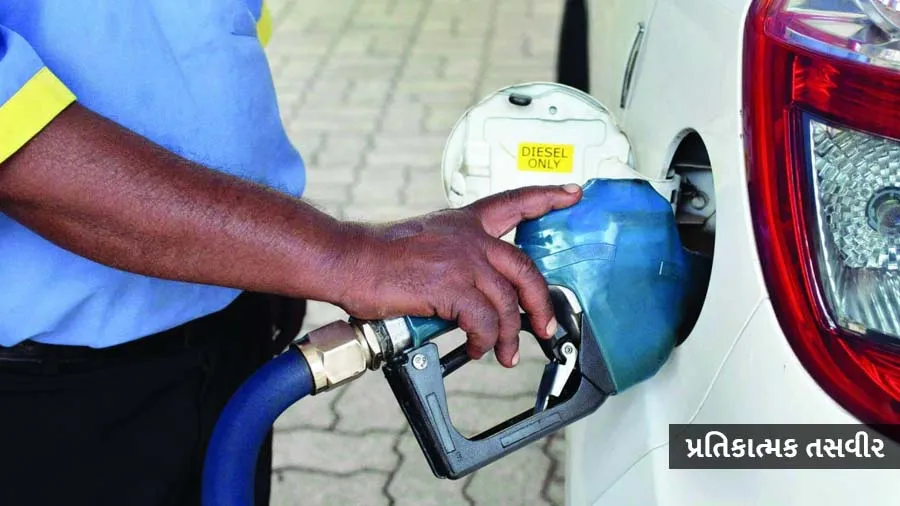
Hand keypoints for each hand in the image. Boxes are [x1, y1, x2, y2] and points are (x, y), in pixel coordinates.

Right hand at [338, 184, 582, 367]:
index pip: (514, 202)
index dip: (547, 196)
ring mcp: (463, 261)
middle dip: (540, 302)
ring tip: (505, 353)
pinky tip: (475, 348)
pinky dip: (484, 341)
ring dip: (509, 335)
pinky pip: (484, 322)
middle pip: (524, 267)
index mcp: (464, 222)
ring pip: (507, 302)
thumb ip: (456, 260)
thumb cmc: (380, 257)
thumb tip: (472, 296)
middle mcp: (470, 238)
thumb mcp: (427, 242)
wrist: (351, 261)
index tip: (571, 193)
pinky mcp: (452, 287)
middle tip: (545, 326)